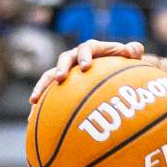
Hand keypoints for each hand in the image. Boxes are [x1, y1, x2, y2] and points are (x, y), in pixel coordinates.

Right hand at [29, 38, 143, 101]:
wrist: (114, 69)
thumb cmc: (123, 62)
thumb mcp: (131, 56)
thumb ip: (133, 50)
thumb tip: (134, 50)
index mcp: (92, 48)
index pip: (87, 48)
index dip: (84, 56)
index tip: (85, 67)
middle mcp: (75, 57)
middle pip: (64, 60)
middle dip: (60, 69)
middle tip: (59, 78)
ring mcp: (66, 71)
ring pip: (50, 77)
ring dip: (42, 87)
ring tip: (34, 101)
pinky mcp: (62, 85)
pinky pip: (49, 93)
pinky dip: (41, 103)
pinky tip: (33, 118)